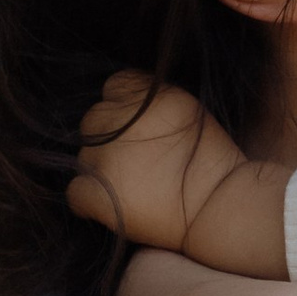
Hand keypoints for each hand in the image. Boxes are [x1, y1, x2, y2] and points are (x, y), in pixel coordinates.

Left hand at [69, 73, 252, 253]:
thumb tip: (129, 107)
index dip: (124, 109)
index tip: (139, 130)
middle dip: (109, 139)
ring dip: (100, 169)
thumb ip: (156, 104)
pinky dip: (88, 200)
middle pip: (94, 120)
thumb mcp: (190, 112)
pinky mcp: (98, 193)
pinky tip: (109, 206)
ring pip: (83, 156)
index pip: (114, 87)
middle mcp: (122, 121)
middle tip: (136, 164)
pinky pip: (75, 192)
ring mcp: (106, 158)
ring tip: (130, 188)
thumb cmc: (215, 165)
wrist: (221, 208)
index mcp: (148, 96)